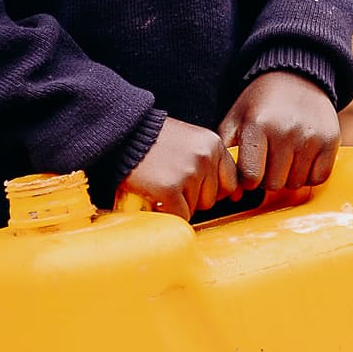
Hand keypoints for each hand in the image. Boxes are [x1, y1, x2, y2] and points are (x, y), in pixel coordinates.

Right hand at [115, 116, 234, 219]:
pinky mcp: (170, 189)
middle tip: (169, 181)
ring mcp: (188, 173)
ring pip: (194, 209)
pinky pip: (179, 216)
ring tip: (160, 184)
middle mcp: (205, 157)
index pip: (230, 183)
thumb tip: (231, 195)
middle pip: (211, 199)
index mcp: (213, 144)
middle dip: (191, 197)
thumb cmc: (152, 141)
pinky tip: (154, 195)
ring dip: (177, 204)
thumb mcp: (189, 141)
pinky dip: (166, 212)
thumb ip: (208, 162)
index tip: (192, 187)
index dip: (209, 191)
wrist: (121, 135)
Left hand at [222, 70, 339, 204]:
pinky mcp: (331, 141)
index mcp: (258, 126)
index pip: (251, 177)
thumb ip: (228, 156)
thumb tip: (236, 195)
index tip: (251, 169)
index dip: (248, 179)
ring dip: (289, 177)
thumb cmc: (260, 105)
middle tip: (269, 161)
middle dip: (268, 178)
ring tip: (285, 157)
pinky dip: (310, 174)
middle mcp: (286, 132)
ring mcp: (311, 137)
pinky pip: (318, 178)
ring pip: (296, 184)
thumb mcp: (236, 120)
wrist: (296, 77)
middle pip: (274, 184)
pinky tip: (302, 159)